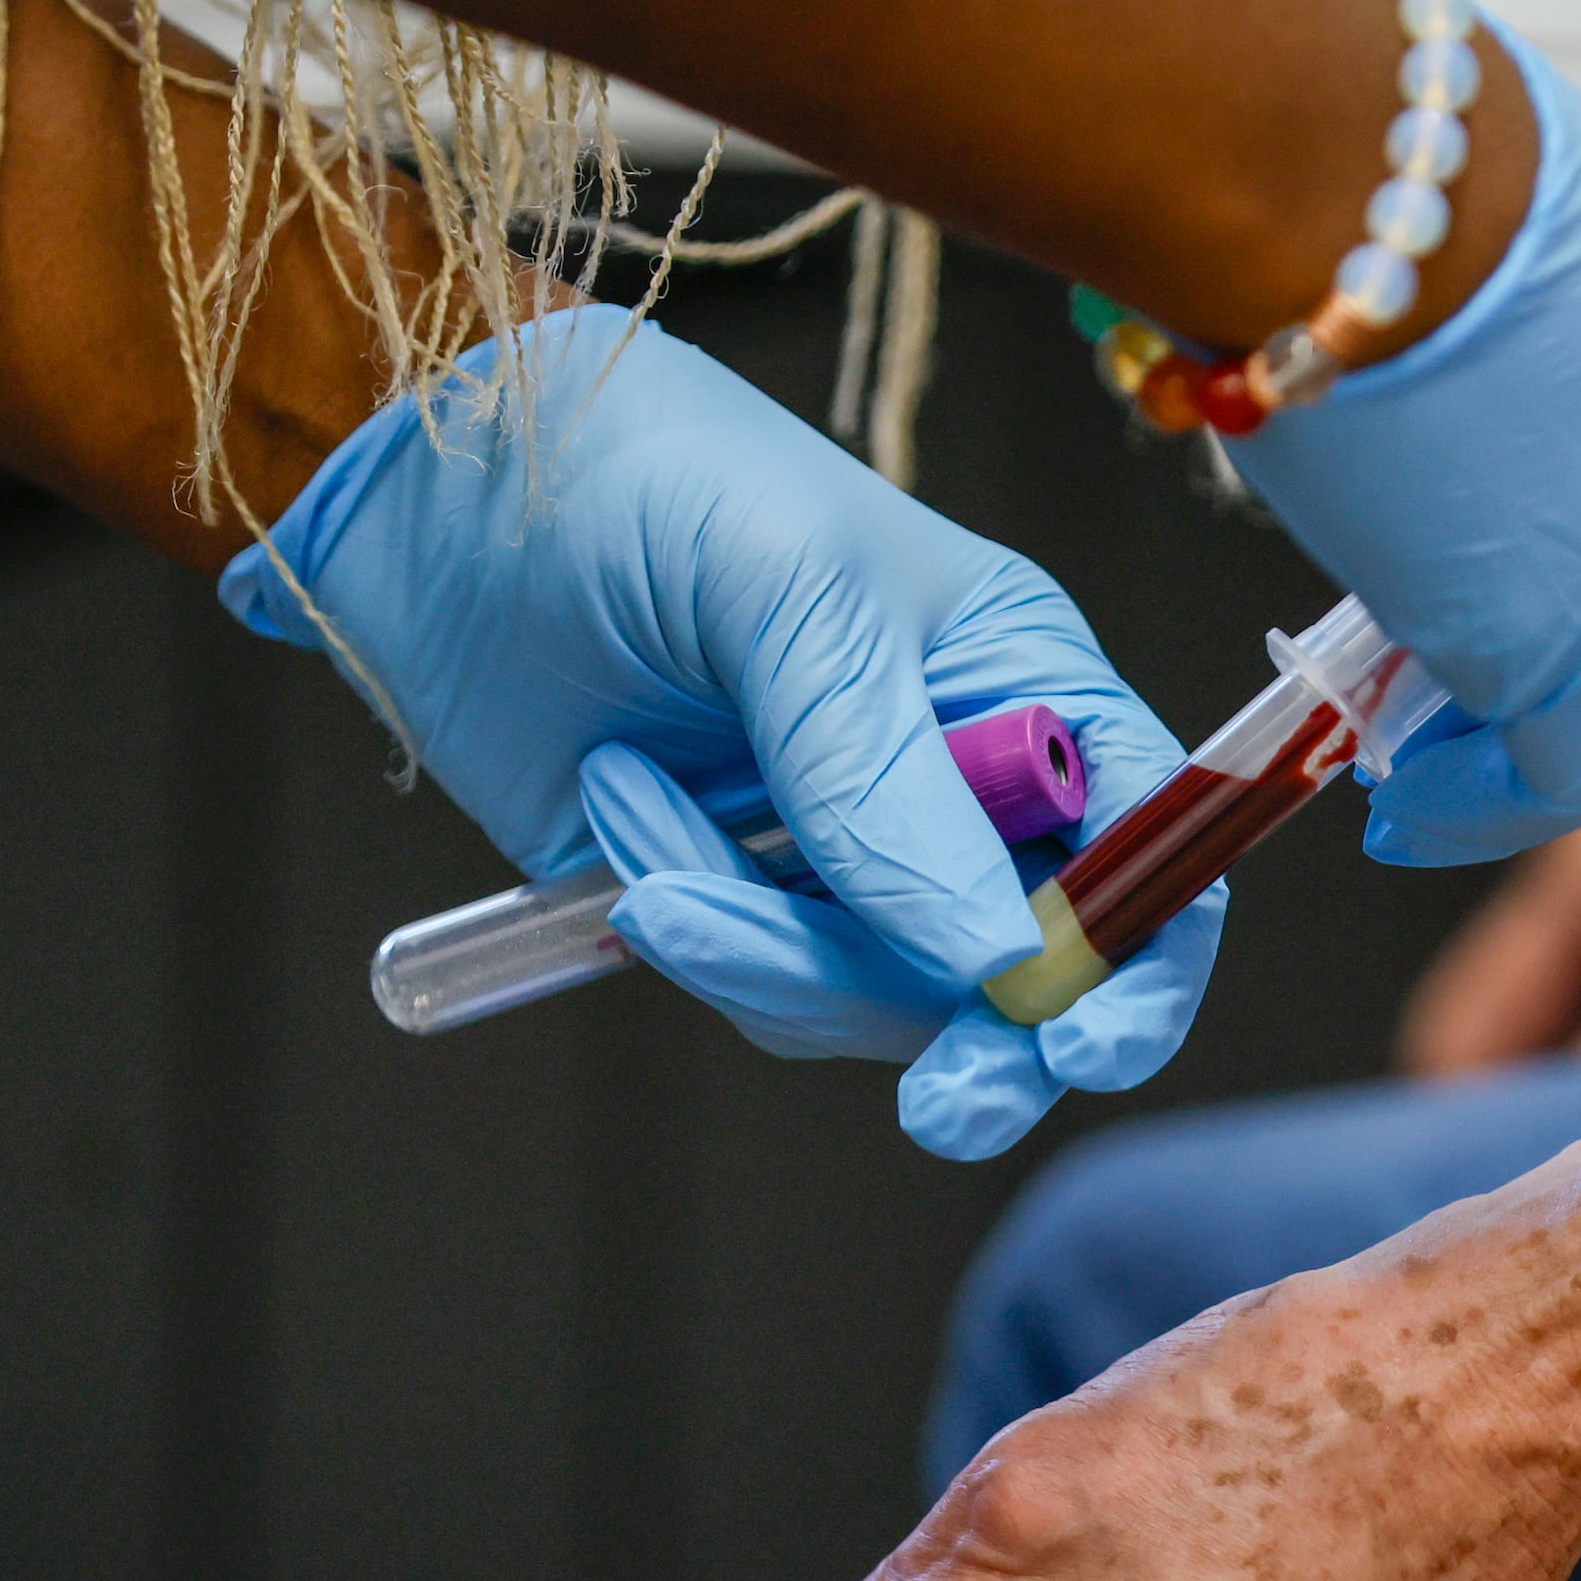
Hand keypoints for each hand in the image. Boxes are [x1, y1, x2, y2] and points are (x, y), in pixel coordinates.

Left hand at [223, 305, 1212, 1155]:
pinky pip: (765, 990)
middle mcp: (959, 786)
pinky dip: (695, 938)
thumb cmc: (639, 474)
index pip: (1150, 847)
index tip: (1081, 1037)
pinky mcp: (734, 902)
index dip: (1141, 955)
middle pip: (1033, 971)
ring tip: (653, 856)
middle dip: (988, 1042)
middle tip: (944, 1107)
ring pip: (886, 1002)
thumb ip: (884, 775)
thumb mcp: (785, 591)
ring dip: (776, 960)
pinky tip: (615, 822)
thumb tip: (988, 958)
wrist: (431, 495)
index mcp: (1025, 684)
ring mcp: (845, 855)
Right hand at [1229, 32, 1580, 866]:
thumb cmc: (1378, 192)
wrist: (1331, 168)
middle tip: (1446, 732)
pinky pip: (1566, 771)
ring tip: (1410, 778)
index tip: (1511, 640)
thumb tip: (1475, 516)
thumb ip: (1545, 405)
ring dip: (1518, 758)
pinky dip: (1480, 809)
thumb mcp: (1521, 286)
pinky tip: (1403, 806)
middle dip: (1569, 690)